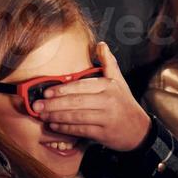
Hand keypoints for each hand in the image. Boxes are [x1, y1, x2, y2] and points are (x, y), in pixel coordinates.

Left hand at [36, 41, 152, 151]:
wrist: (139, 130)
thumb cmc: (124, 104)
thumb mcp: (119, 81)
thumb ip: (108, 63)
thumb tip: (101, 44)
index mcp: (108, 86)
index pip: (81, 86)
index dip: (62, 89)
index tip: (46, 92)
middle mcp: (108, 101)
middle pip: (76, 102)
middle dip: (54, 104)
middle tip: (37, 105)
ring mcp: (106, 118)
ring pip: (76, 117)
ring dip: (57, 116)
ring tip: (43, 115)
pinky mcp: (103, 134)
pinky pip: (81, 130)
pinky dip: (65, 129)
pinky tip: (54, 125)